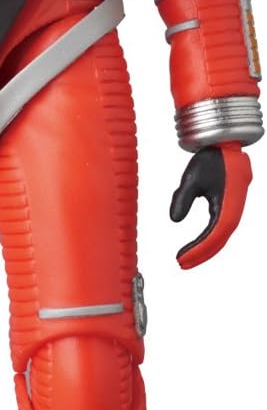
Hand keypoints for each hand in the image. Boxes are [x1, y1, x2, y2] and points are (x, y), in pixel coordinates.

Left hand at [170, 145, 251, 269]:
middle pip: (220, 238)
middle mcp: (235, 208)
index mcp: (230, 202)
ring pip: (221, 235)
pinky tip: (197, 246)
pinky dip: (209, 239)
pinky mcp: (230, 206)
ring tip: (186, 259)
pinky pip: (220, 227)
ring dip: (205, 249)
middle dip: (202, 253)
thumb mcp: (191, 177)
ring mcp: (234, 208)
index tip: (182, 258)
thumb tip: (174, 219)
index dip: (200, 248)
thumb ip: (182, 197)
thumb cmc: (210, 158)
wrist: (225, 145)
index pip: (215, 233)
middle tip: (182, 264)